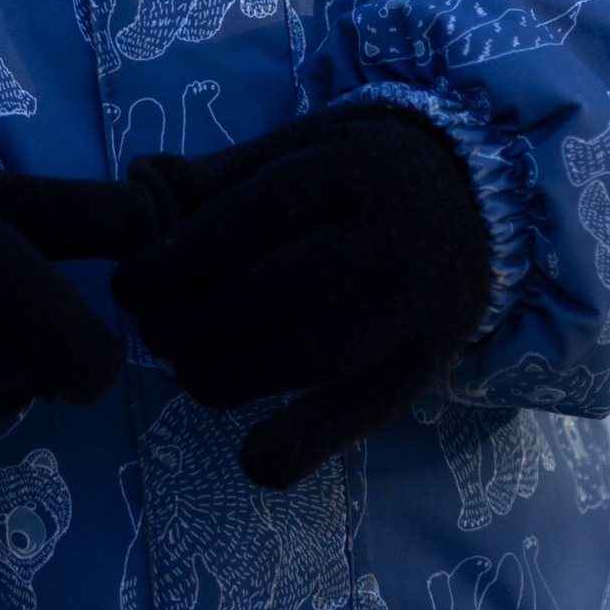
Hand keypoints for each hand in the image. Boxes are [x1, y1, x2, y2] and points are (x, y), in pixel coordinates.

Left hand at [113, 107, 489, 489]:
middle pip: (277, 288)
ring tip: (191, 374)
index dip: (181, 256)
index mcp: (347, 168)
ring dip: (235, 375)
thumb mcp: (300, 150)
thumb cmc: (361, 175)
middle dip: (197, 320)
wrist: (480, 198)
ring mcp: (416, 301)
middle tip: (153, 335)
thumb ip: (218, 176)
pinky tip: (253, 458)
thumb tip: (133, 190)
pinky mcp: (431, 360)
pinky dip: (307, 442)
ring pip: (314, 352)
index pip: (252, 215)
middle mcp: (389, 233)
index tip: (129, 286)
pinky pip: (365, 411)